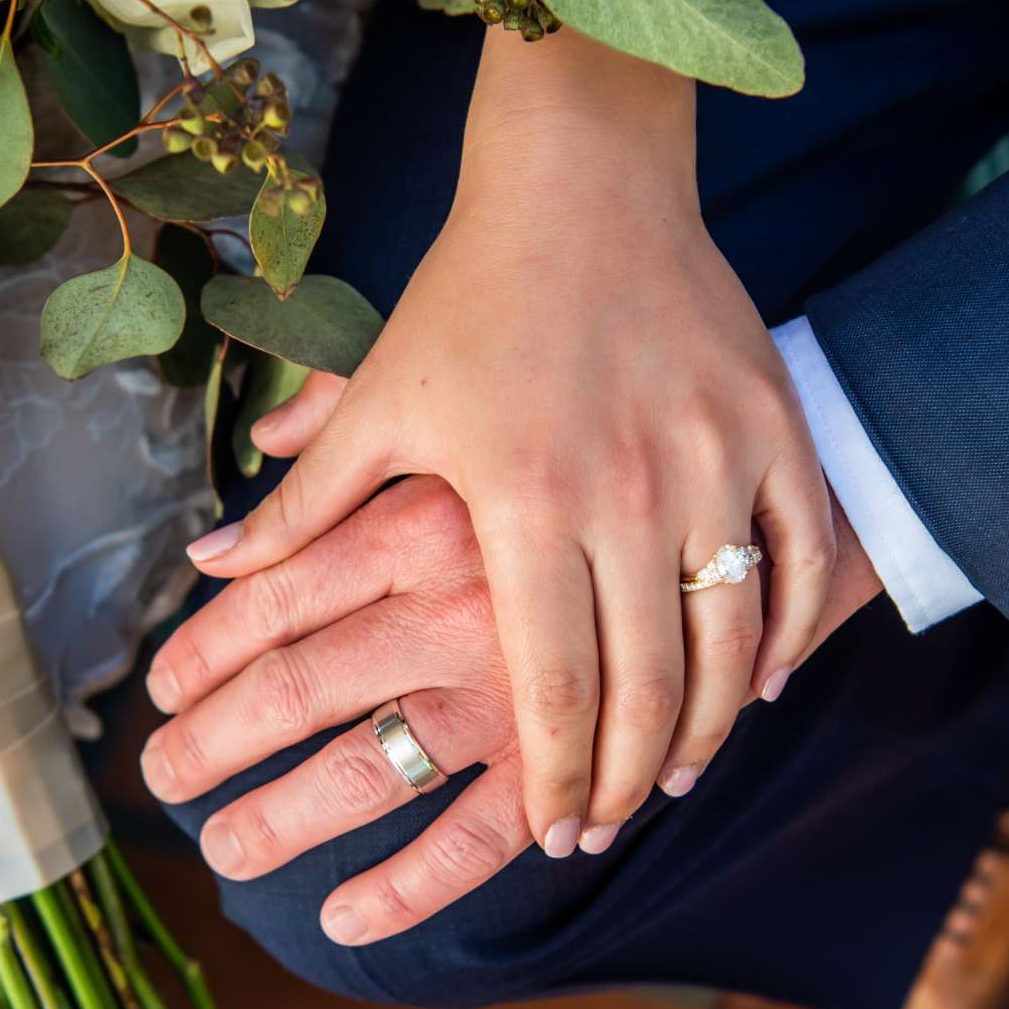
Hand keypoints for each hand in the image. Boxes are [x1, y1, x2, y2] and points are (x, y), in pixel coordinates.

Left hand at [182, 34, 836, 859]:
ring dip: (704, 724)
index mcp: (522, 497)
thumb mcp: (381, 400)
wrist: (585, 180)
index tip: (551, 828)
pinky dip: (782, 632)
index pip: (550, 678)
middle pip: (645, 682)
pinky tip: (754, 684)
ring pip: (727, 638)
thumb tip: (212, 570)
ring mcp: (714, 461)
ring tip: (670, 772)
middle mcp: (628, 490)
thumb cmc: (472, 296)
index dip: (554, 770)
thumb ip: (306, 501)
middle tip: (606, 821)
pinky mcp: (772, 429)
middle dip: (624, 772)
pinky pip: (796, 561)